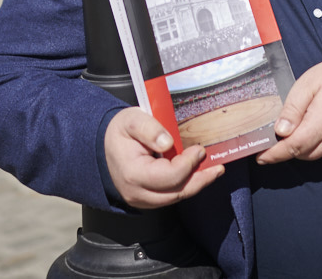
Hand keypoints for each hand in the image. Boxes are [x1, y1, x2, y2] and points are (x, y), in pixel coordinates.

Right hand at [104, 107, 223, 208]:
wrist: (104, 146)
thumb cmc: (119, 132)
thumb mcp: (131, 120)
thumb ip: (149, 128)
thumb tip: (167, 142)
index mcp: (132, 173)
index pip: (169, 176)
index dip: (188, 164)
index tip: (199, 149)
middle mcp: (137, 193)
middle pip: (176, 192)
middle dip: (200, 179)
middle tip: (217, 167)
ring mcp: (142, 199)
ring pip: (176, 197)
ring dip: (196, 184)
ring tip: (213, 171)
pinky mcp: (148, 200)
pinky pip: (171, 196)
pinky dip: (186, 185)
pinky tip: (198, 174)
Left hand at [256, 57, 321, 164]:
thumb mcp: (309, 83)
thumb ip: (293, 108)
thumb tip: (280, 131)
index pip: (293, 147)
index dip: (275, 155)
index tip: (261, 157)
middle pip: (303, 154)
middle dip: (287, 150)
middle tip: (276, 139)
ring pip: (316, 155)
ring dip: (303, 148)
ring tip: (298, 131)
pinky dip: (319, 146)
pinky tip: (317, 131)